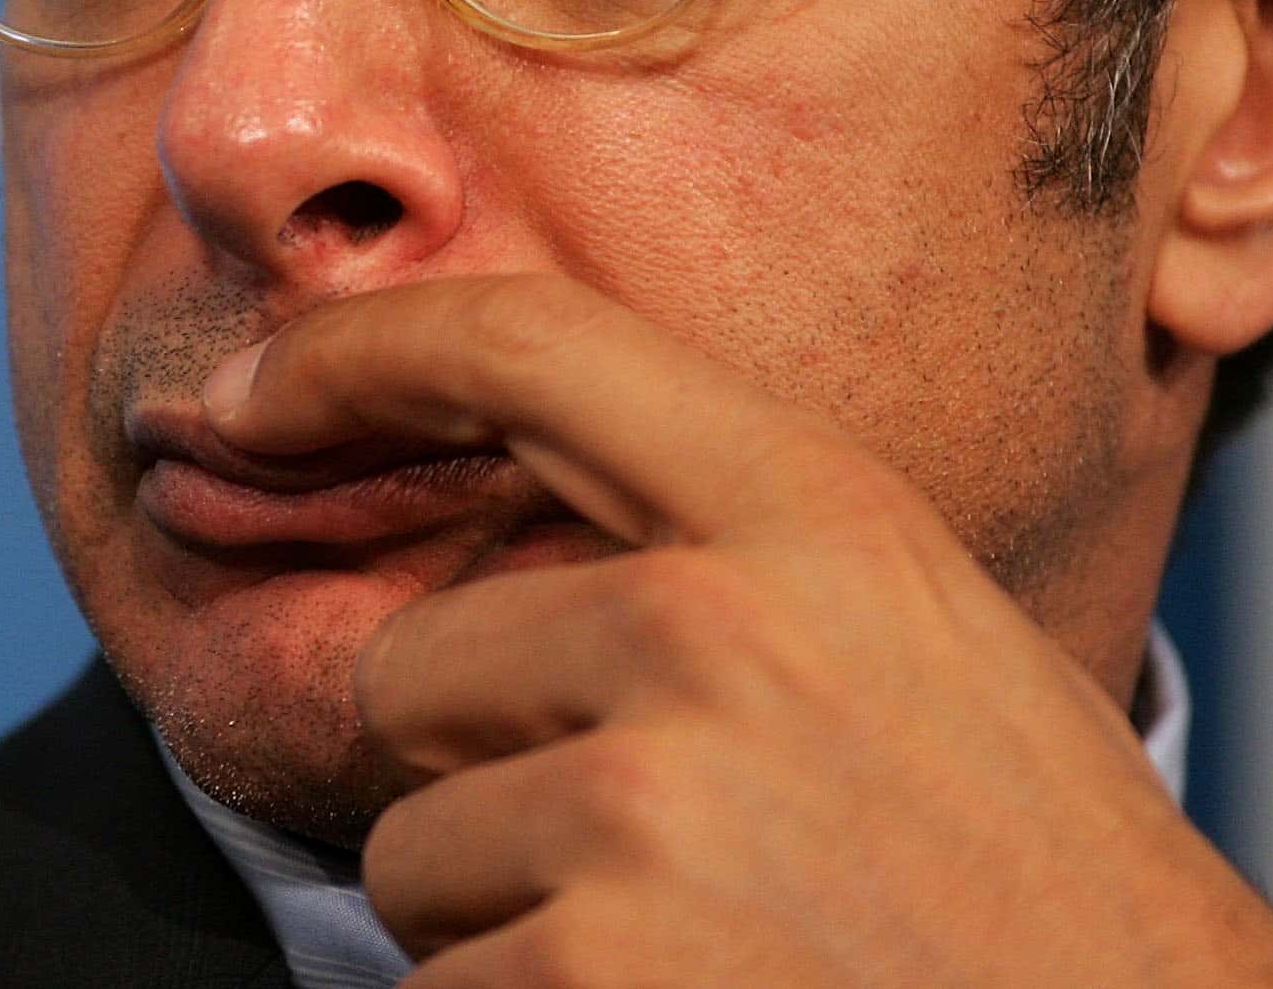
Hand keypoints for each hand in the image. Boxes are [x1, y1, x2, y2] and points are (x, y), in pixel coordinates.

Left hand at [198, 273, 1272, 987]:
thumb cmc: (1027, 887)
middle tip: (669, 865)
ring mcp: (654, 808)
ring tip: (705, 961)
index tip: (245, 398)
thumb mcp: (916, 649)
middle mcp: (719, 633)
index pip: (528, 348)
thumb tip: (482, 550)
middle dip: (483, 777)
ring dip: (512, 927)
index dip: (354, 355)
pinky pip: (448, 987)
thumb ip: (726, 564)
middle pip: (412, 667)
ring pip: (417, 855)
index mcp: (818, 519)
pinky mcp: (596, 971)